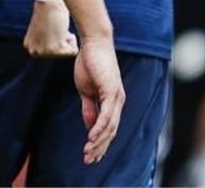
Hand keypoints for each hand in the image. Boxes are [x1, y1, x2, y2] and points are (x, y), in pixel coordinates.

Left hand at [23, 0, 78, 56]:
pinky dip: (72, 40)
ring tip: (59, 28)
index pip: (52, 53)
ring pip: (67, 53)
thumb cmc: (49, 11)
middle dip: (62, 41)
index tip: (50, 28)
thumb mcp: (43, 31)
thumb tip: (56, 46)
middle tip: (55, 27)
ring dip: (67, 40)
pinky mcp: (54, 49)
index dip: (56, 39)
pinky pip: (73, 51)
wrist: (50, 0)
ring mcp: (43, 52)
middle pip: (59, 55)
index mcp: (29, 46)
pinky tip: (63, 29)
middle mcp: (34, 51)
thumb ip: (46, 41)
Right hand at [74, 34, 125, 164]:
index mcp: (112, 102)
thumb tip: (89, 126)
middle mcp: (118, 102)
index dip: (100, 143)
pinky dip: (99, 128)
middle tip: (89, 161)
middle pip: (111, 132)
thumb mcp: (86, 90)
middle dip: (100, 148)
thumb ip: (89, 108)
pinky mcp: (112, 92)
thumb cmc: (90, 63)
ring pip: (110, 127)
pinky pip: (106, 116)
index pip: (108, 128)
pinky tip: (92, 138)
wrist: (93, 44)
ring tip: (88, 153)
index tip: (91, 155)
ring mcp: (116, 98)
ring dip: (98, 142)